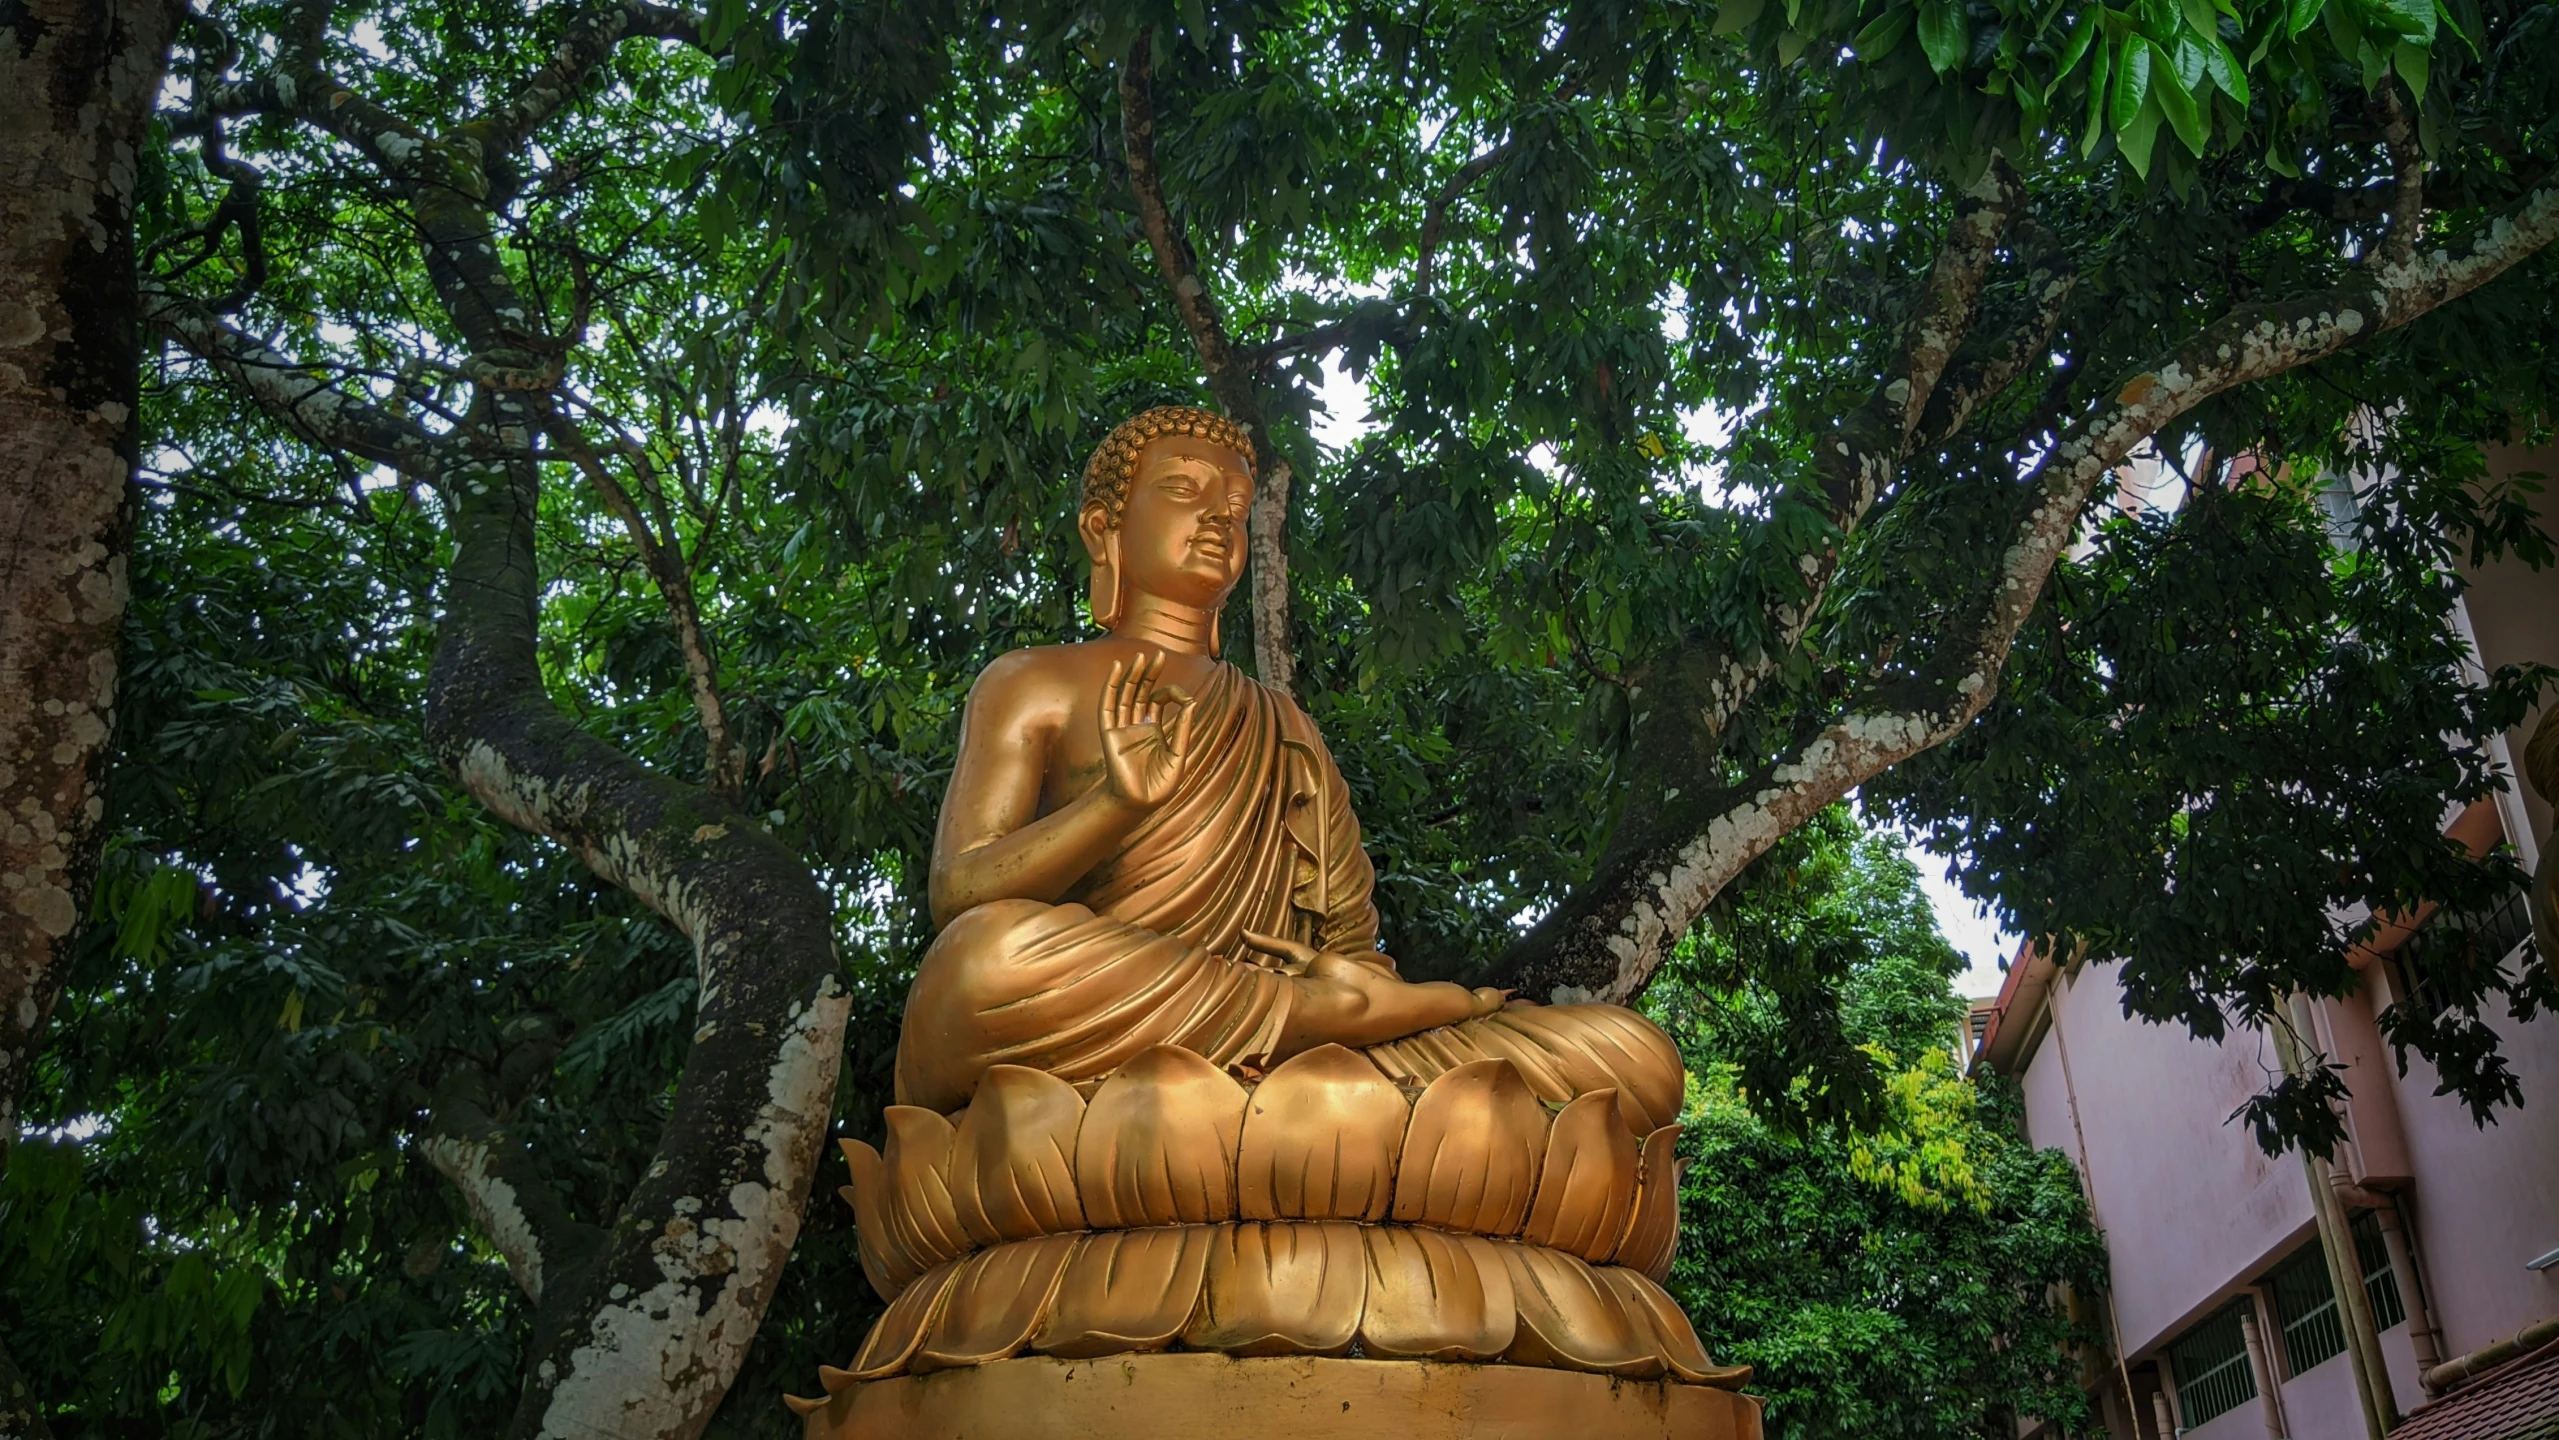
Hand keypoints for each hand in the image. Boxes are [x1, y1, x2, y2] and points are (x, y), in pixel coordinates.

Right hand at [1099, 650, 1194, 810]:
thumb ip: (1183, 729)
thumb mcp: (1179, 755)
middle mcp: (1137, 725)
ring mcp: (1122, 728)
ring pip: (1125, 695)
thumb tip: (1190, 702)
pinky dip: (1111, 687)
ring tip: (1139, 656)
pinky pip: (1108, 706)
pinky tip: (1116, 670)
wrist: (1139, 804)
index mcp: (1154, 729)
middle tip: (1158, 654)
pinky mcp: (1110, 734)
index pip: (1159, 700)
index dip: (1172, 693)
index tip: (1184, 698)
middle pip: (1141, 691)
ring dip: (1131, 675)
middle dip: (1149, 673)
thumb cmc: (1160, 786)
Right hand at [1242, 931, 1510, 1018]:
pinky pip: (1285, 950)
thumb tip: (1511, 997)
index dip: (1412, 987)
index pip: (1404, 989)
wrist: (1339, 1007)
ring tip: (1302, 957)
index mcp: (1389, 999)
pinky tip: (1246, 935)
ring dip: (1307, 963)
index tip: (1416, 980)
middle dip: (1370, 973)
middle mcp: (1357, 988)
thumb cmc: (1387, 1012)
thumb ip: (1475, 1000)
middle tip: (1378, 966)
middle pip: (1367, 973)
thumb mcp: (1442, 1002)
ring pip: (1321, 963)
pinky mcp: (1308, 966)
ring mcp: (1329, 978)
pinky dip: (1267, 942)